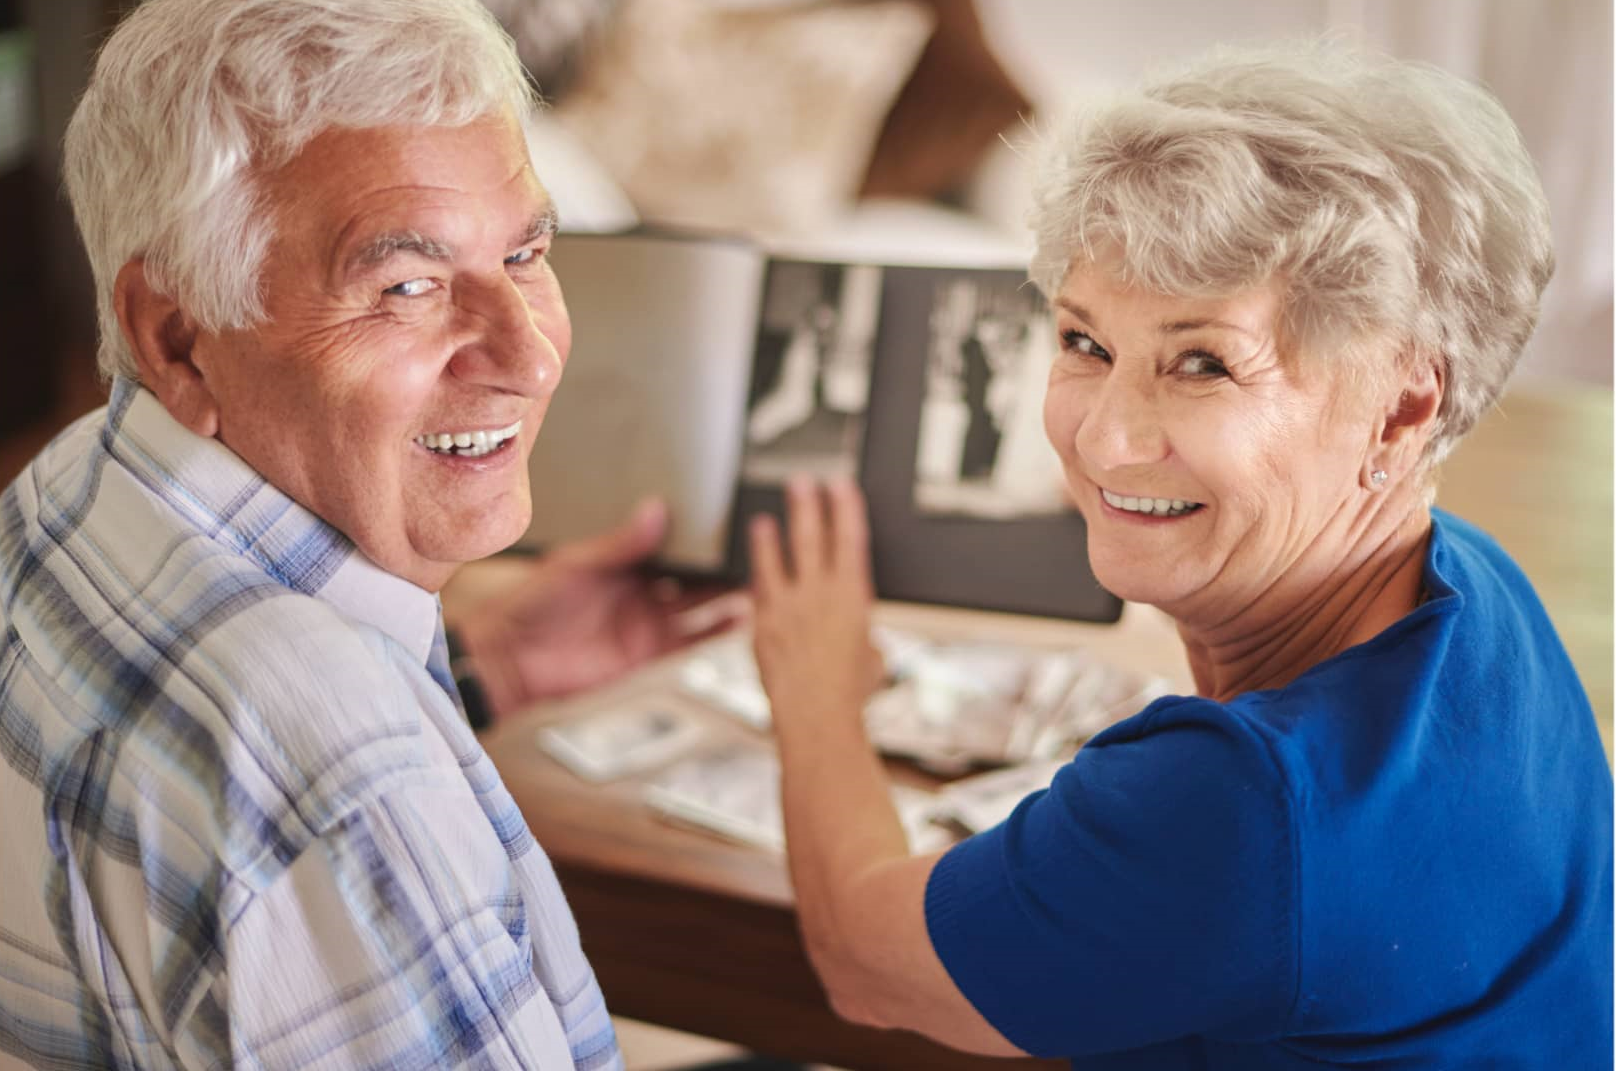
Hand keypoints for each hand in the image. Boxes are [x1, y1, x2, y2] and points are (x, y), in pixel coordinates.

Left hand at [454, 499, 739, 713]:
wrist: (511, 658)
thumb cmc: (530, 604)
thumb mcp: (576, 563)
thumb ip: (620, 543)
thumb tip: (655, 510)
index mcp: (623, 559)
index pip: (670, 540)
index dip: (697, 531)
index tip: (726, 515)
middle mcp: (641, 587)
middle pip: (693, 572)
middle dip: (721, 561)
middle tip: (755, 545)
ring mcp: (648, 619)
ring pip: (701, 603)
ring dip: (728, 592)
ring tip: (761, 577)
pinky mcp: (651, 650)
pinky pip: (693, 639)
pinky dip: (719, 630)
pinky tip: (743, 616)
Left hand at [749, 475, 884, 733]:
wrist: (816, 718)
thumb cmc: (850, 695)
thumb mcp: (873, 658)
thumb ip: (862, 638)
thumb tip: (860, 640)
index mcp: (851, 595)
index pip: (849, 538)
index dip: (845, 508)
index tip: (841, 486)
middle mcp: (816, 594)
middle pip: (809, 537)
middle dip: (806, 506)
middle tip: (800, 482)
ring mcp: (785, 608)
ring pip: (774, 561)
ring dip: (767, 537)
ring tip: (761, 521)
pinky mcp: (761, 627)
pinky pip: (755, 595)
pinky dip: (753, 582)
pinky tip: (749, 574)